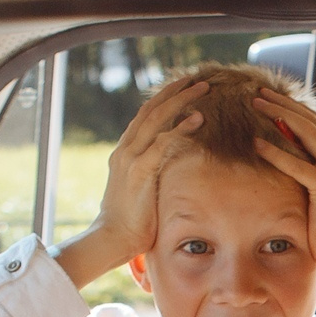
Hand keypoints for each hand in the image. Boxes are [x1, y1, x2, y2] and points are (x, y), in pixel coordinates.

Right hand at [53, 79, 207, 286]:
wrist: (112, 237)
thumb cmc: (131, 220)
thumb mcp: (141, 189)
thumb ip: (151, 172)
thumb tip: (170, 168)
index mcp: (125, 151)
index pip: (145, 116)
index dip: (164, 99)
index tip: (183, 87)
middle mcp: (125, 149)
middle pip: (151, 109)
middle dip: (175, 91)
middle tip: (197, 78)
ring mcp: (131, 158)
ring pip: (157, 118)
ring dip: (181, 101)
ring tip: (203, 89)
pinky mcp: (139, 171)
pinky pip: (162, 143)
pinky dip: (180, 129)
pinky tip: (198, 119)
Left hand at [250, 91, 315, 280]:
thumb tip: (295, 150)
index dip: (298, 108)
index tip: (275, 99)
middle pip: (313, 121)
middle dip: (285, 104)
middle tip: (260, 93)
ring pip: (306, 132)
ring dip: (279, 115)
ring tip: (256, 105)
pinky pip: (297, 163)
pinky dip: (275, 151)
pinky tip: (256, 142)